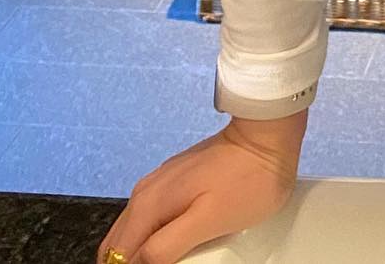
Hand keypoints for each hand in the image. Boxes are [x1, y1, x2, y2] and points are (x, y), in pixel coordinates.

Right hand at [94, 120, 303, 263]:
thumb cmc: (246, 180)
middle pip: (118, 246)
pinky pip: (152, 218)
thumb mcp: (207, 221)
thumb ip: (165, 246)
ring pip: (134, 232)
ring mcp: (159, 184)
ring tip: (169, 260)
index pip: (116, 257)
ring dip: (140, 253)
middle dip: (129, 262)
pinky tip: (174, 245)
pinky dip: (153, 237)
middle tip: (166, 263)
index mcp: (147, 206)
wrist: (268, 135)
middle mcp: (144, 194)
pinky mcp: (176, 181)